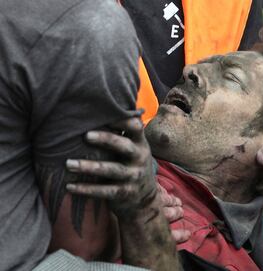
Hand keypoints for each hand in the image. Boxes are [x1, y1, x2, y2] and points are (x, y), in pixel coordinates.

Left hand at [65, 117, 189, 241]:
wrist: (145, 199)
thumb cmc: (131, 165)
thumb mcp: (134, 149)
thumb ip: (123, 134)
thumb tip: (100, 107)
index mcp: (140, 144)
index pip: (136, 127)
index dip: (122, 119)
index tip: (103, 114)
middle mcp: (139, 158)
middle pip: (124, 146)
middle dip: (106, 140)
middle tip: (86, 135)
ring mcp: (133, 177)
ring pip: (112, 170)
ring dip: (90, 167)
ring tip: (69, 164)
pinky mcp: (124, 193)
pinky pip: (104, 191)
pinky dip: (86, 189)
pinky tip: (70, 186)